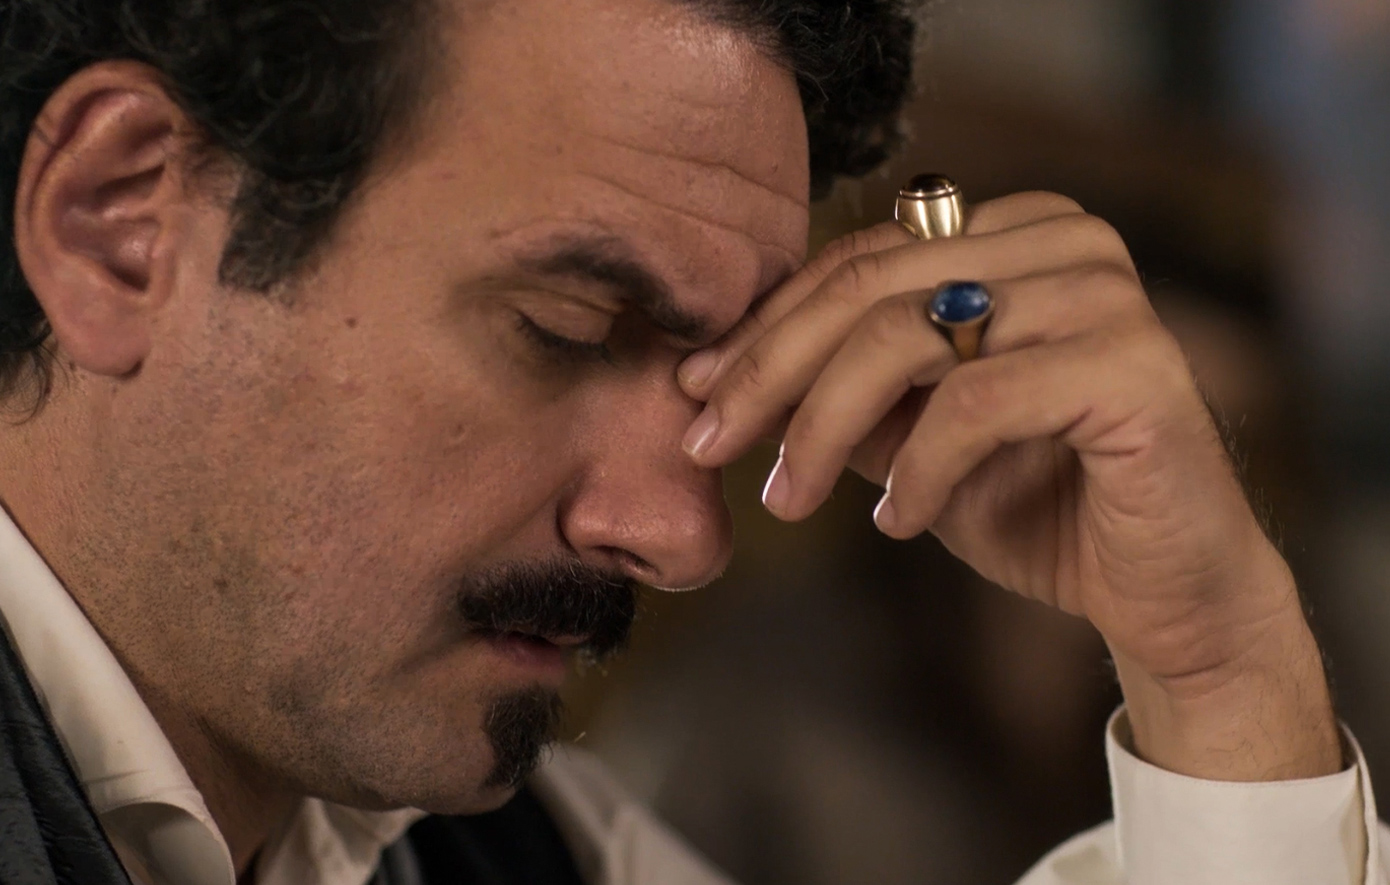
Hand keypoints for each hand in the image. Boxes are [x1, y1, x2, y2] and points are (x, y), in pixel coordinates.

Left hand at [678, 193, 1341, 780]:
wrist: (1162, 592)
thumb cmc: (1036, 504)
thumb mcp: (911, 437)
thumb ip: (843, 390)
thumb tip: (719, 375)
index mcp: (1015, 232)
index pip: (861, 260)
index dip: (765, 327)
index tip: (694, 392)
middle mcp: (1065, 241)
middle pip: (870, 288)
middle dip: (769, 372)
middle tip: (705, 443)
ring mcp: (1105, 294)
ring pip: (906, 337)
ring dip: (823, 428)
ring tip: (789, 499)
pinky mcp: (1132, 366)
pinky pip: (974, 404)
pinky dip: (916, 468)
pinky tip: (897, 522)